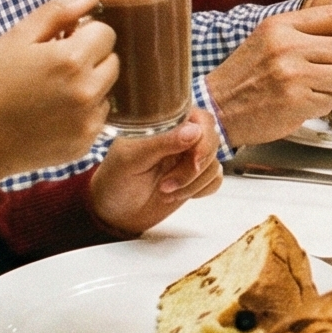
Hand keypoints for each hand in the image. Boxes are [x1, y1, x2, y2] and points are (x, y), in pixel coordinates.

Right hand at [0, 0, 118, 182]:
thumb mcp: (15, 39)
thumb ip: (57, 12)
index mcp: (72, 60)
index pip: (106, 32)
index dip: (83, 32)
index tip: (61, 39)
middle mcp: (87, 91)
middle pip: (112, 60)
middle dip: (90, 56)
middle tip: (54, 64)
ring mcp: (88, 121)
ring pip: (108, 88)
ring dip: (90, 84)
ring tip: (51, 90)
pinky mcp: (85, 143)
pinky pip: (98, 117)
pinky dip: (83, 111)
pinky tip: (52, 112)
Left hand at [87, 108, 223, 234]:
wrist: (116, 213)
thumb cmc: (116, 180)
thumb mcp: (131, 159)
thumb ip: (162, 143)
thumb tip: (194, 131)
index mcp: (166, 124)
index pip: (200, 119)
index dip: (203, 140)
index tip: (193, 159)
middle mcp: (181, 137)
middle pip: (212, 141)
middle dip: (194, 168)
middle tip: (168, 183)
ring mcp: (190, 158)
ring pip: (214, 163)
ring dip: (192, 183)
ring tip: (165, 191)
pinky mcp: (197, 177)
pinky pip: (215, 179)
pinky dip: (200, 190)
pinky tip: (178, 194)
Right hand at [205, 4, 331, 146]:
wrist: (217, 107)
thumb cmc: (245, 75)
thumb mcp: (268, 39)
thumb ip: (303, 33)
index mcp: (280, 25)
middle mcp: (287, 46)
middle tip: (328, 72)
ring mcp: (292, 74)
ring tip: (311, 88)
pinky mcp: (296, 101)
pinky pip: (330, 101)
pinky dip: (320, 106)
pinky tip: (299, 103)